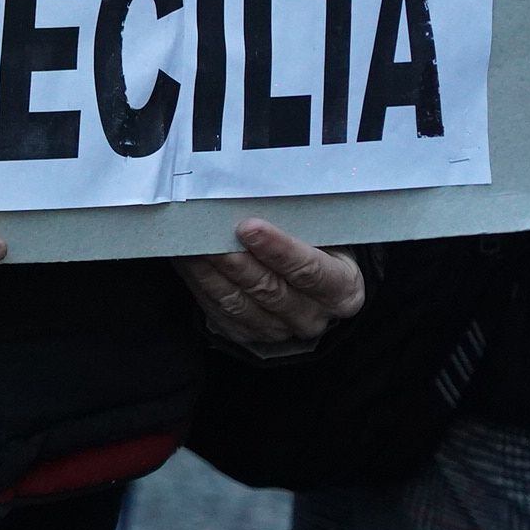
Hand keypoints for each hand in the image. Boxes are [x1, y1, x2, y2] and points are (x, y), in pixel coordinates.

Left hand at [176, 219, 366, 355]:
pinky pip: (219, 311)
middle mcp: (313, 316)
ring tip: (191, 245)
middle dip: (236, 261)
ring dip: (211, 273)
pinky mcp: (246, 334)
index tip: (249, 227)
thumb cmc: (317, 246)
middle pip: (270, 290)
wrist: (310, 279)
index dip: (278, 249)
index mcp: (342, 288)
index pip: (310, 271)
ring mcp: (279, 330)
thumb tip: (259, 195)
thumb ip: (301, 222)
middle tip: (209, 235)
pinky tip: (187, 261)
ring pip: (238, 304)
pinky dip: (201, 284)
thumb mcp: (324, 233)